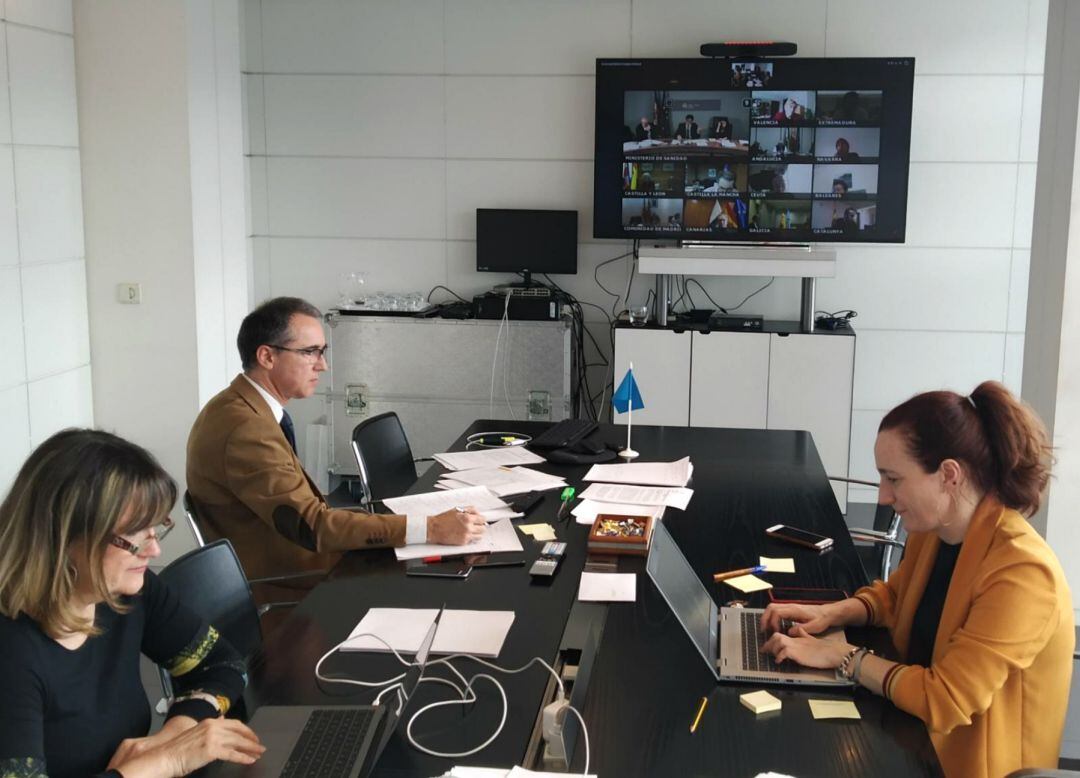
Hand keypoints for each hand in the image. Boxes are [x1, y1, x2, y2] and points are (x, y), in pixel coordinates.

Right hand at [114, 718, 263, 777]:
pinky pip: (232, 754)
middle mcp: (212, 726)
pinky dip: (243, 757)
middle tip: (259, 746)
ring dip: (250, 748)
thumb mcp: (196, 734)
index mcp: (209, 722)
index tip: (252, 736)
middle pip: (239, 732)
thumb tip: (223, 720)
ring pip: (238, 742)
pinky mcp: (212, 749)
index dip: (245, 730)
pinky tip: (249, 760)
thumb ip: (210, 730)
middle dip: (251, 739)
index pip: (234, 723)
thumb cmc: (177, 751)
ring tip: (258, 753)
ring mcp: (212, 737)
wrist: (164, 758)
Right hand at [427, 506, 485, 544]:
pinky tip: (465, 534)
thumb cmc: (443, 519)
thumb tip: (478, 512)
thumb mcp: (457, 510)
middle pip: (483, 528)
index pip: (482, 519)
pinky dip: (470, 538)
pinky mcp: (463, 542)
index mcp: (467, 518)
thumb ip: (469, 510)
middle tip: (476, 525)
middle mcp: (468, 527)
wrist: (434, 529)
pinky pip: (472, 541)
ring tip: (471, 531)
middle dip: (480, 526)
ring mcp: (466, 535)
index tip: (480, 520)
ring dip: (477, 533)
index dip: (481, 519)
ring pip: (480, 536)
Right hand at [758, 602, 832, 635]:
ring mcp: (790, 607)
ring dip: (767, 617)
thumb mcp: (815, 626)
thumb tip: (789, 632)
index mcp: (795, 610)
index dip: (773, 622)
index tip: (775, 632)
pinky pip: (777, 611)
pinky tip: (775, 626)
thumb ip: (802, 629)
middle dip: (765, 618)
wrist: (828, 613)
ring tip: (766, 628)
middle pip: (771, 607)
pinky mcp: (791, 610)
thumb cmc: (822, 619)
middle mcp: (790, 606)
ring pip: (772, 608)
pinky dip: (772, 617)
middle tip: (763, 629)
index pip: (777, 612)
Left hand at [760, 625, 853, 670]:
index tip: (767, 646)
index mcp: (798, 637)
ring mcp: (797, 646)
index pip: (781, 635)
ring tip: (772, 656)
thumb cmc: (826, 649)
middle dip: (769, 643)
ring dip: (773, 649)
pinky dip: (779, 657)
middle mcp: (796, 640)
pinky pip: (784, 652)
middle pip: (777, 636)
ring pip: (778, 642)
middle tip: (764, 650)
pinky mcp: (799, 653)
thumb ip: (804, 635)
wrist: (834, 652)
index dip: (773, 640)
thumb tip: (798, 630)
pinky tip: (779, 661)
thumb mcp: (812, 640)